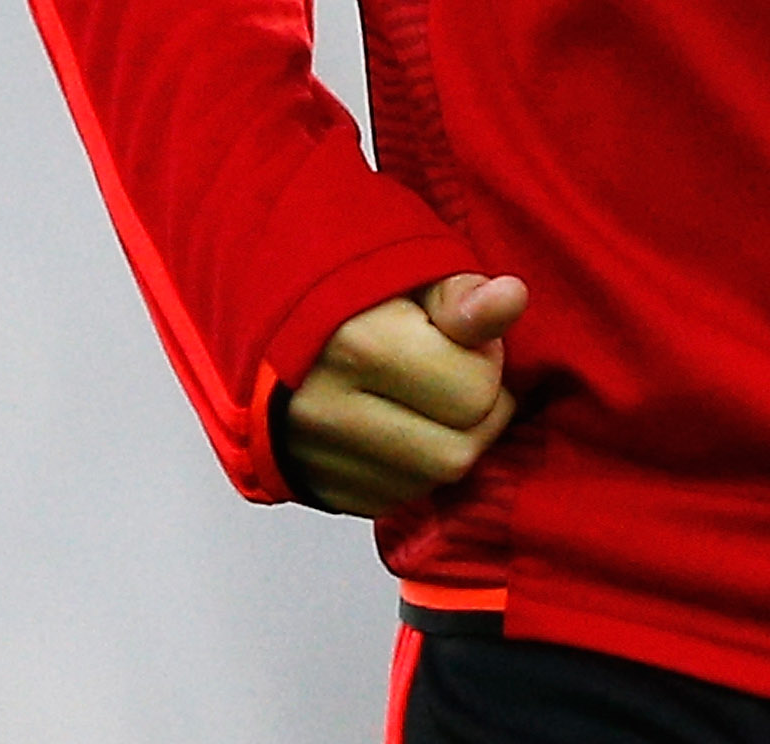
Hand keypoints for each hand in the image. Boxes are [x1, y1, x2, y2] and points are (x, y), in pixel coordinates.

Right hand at [279, 271, 527, 515]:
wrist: (256, 323)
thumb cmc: (340, 289)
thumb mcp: (400, 270)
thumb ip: (460, 293)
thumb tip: (513, 298)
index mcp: (358, 344)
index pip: (474, 393)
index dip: (485, 362)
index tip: (459, 336)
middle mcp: (333, 411)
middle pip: (457, 453)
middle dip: (474, 414)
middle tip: (453, 373)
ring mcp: (318, 458)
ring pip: (430, 484)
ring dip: (447, 444)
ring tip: (426, 398)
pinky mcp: (317, 488)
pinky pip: (397, 499)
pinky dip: (413, 468)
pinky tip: (397, 426)